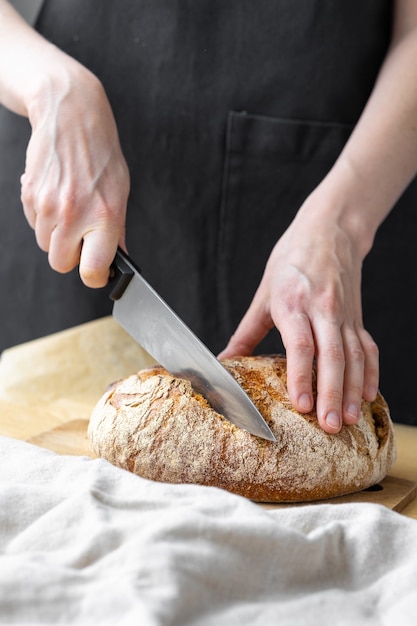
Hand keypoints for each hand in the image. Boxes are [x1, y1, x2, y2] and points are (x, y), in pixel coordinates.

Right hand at [20, 58, 129, 286]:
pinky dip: (44, 218)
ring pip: (46, 245)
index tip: (97, 273)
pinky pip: (34, 224)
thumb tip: (118, 258)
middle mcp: (74, 214)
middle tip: (82, 238)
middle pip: (61, 263)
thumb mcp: (120, 192)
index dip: (94, 277)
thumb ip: (117, 229)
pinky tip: (56, 196)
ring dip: (56, 235)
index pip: (92, 269)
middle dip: (70, 256)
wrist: (71, 116)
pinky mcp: (30, 195)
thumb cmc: (100, 154)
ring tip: (70, 208)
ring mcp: (48, 205)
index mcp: (104, 215)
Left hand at [219, 192, 378, 433]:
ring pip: (354, 357)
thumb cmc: (291, 260)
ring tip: (348, 420)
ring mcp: (344, 314)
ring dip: (352, 390)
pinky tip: (368, 395)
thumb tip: (225, 362)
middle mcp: (322, 309)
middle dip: (331, 394)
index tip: (301, 405)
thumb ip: (246, 332)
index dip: (301, 376)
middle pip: (332, 356)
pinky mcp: (357, 317)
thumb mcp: (264, 293)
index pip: (300, 345)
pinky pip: (368, 348)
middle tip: (329, 426)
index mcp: (293, 303)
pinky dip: (370, 373)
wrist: (330, 231)